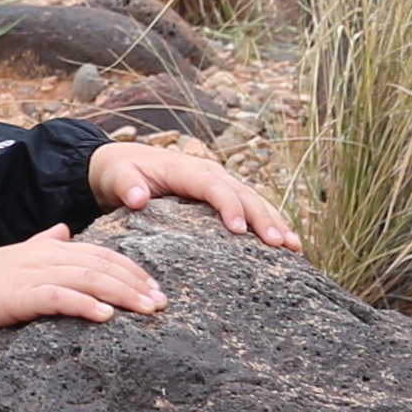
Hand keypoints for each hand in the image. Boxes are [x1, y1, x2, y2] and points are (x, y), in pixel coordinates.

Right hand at [0, 226, 170, 345]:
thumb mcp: (14, 257)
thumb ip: (41, 242)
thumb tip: (63, 229)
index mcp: (48, 248)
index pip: (101, 253)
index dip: (132, 268)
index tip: (155, 286)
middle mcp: (45, 255)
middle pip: (102, 264)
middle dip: (137, 282)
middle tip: (163, 302)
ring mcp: (32, 274)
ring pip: (89, 279)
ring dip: (123, 294)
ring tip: (148, 310)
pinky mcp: (19, 295)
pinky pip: (58, 298)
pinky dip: (84, 305)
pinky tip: (105, 317)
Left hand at [89, 138, 306, 252]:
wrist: (122, 165)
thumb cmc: (119, 172)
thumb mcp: (115, 176)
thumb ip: (125, 185)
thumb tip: (137, 198)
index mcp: (186, 168)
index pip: (213, 187)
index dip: (229, 206)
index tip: (240, 230)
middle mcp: (209, 172)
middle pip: (244, 193)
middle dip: (264, 218)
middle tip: (282, 244)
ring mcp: (219, 183)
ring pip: (254, 199)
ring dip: (276, 221)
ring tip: (296, 247)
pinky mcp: (223, 195)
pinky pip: (251, 207)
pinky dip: (270, 222)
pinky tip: (288, 245)